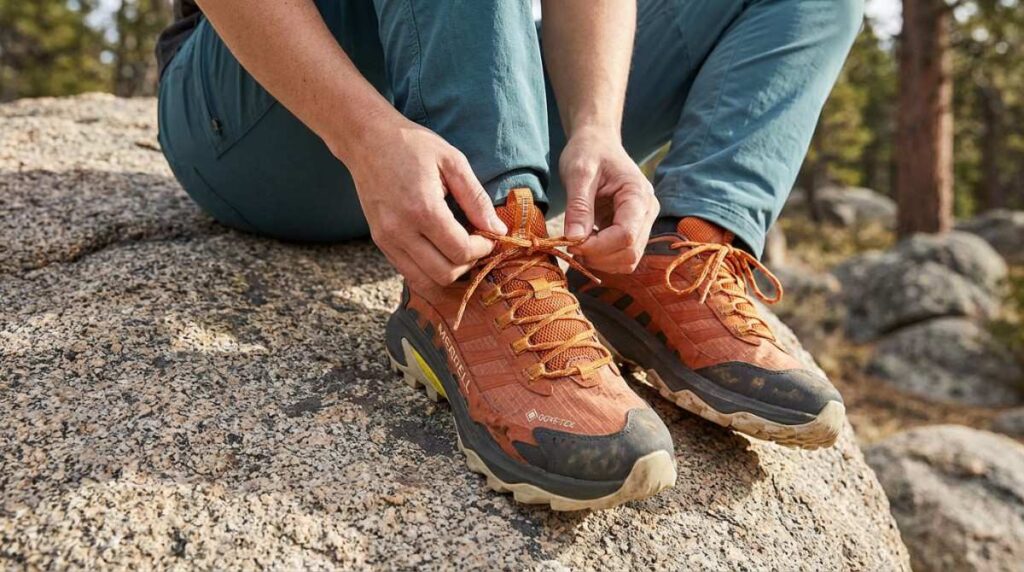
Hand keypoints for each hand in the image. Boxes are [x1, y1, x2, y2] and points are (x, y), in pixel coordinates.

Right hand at [341, 116, 506, 289]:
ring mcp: (387, 240)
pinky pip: (408, 273)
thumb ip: (477, 199)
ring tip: (458, 251)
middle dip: (468, 264)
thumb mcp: (453, 162)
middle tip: (476, 245)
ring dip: (448, 273)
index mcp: (423, 209)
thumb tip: (498, 230)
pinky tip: (440, 251)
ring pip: (425, 282)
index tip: (489, 236)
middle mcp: (401, 230)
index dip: (482, 249)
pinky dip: (428, 271)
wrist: (367, 140)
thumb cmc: (412, 145)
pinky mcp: (380, 242)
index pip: (460, 251)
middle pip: (444, 274)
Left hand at [560, 129, 659, 273]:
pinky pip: (623, 255)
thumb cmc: (589, 151)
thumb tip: (574, 239)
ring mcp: (643, 222)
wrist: (598, 142)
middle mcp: (648, 211)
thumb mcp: (578, 173)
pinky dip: (603, 258)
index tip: (570, 242)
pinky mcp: (634, 229)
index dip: (597, 247)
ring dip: (601, 261)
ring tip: (577, 243)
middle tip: (570, 244)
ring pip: (629, 260)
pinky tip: (586, 242)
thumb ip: (578, 206)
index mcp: (638, 195)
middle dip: (598, 256)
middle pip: (630, 252)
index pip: (626, 235)